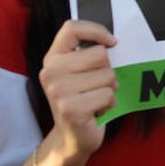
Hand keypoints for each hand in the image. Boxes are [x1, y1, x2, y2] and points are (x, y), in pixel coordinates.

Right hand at [39, 20, 117, 160]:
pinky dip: (110, 103)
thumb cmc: (83, 98)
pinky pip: (108, 94)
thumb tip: (114, 41)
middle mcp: (50, 72)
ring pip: (108, 75)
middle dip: (108, 71)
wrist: (72, 137)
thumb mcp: (81, 72)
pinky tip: (97, 110)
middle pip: (100, 54)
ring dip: (110, 89)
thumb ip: (89, 54)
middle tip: (97, 86)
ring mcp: (58, 91)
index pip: (72, 28)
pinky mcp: (70, 108)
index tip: (112, 42)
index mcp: (53, 58)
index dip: (96, 31)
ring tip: (96, 98)